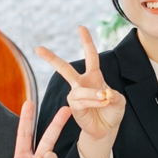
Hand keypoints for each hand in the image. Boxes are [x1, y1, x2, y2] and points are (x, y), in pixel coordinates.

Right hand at [36, 26, 126, 142]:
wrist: (107, 129)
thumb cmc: (112, 112)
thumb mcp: (120, 101)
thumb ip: (115, 95)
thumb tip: (105, 93)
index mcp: (94, 76)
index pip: (90, 56)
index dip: (86, 41)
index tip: (81, 27)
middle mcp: (81, 83)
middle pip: (64, 68)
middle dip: (51, 58)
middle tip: (38, 48)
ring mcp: (76, 95)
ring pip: (80, 90)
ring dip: (94, 94)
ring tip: (105, 99)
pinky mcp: (74, 107)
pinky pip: (81, 101)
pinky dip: (93, 101)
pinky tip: (102, 103)